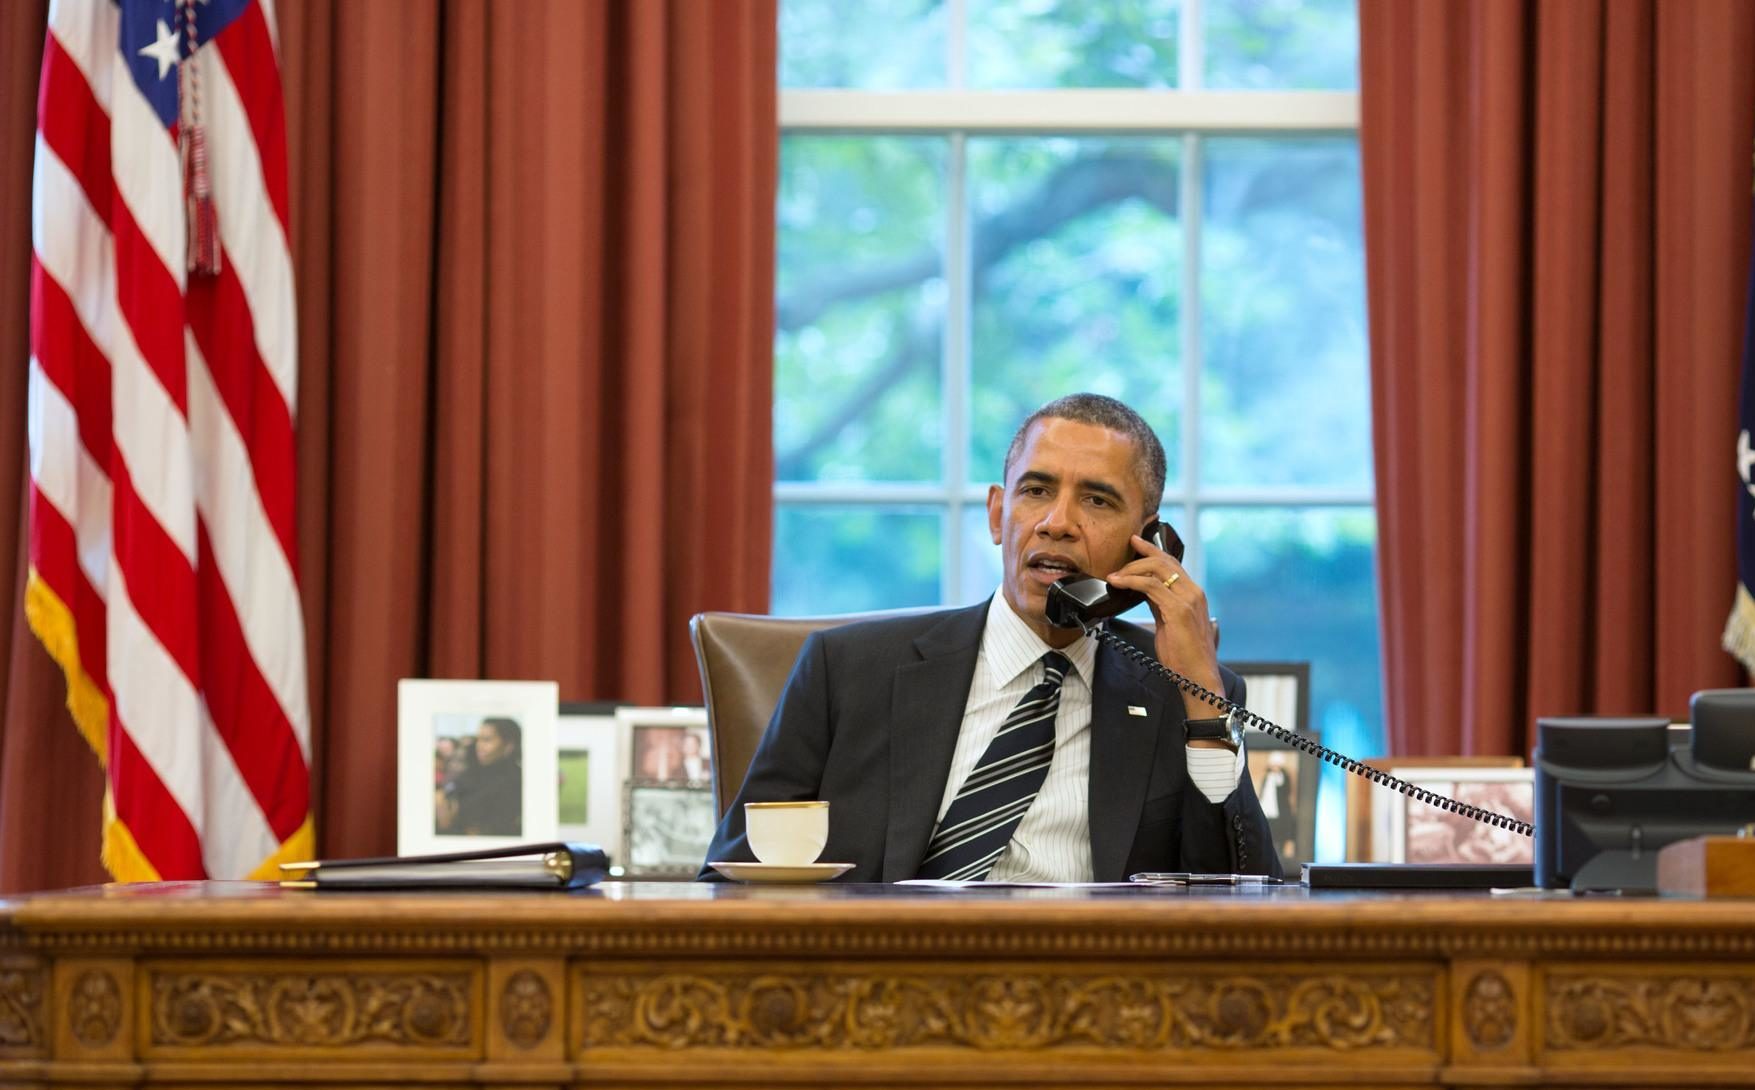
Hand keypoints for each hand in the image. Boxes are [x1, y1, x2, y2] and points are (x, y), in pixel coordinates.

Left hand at [1105, 533, 1227, 724]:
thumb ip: (1160, 605)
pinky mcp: (1178, 610)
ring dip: (1132, 568)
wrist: (1197, 677)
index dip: (1153, 550)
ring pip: (1157, 569)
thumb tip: (1143, 591)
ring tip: (1114, 575)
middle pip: (1165, 560)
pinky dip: (1131, 580)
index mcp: (1194, 594)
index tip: (1136, 542)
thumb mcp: (1170, 623)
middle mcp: (1194, 592)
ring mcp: (1187, 599)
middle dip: (1140, 554)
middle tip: (1121, 558)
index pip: (1173, 563)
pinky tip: (1118, 583)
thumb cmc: (1184, 655)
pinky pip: (1151, 586)